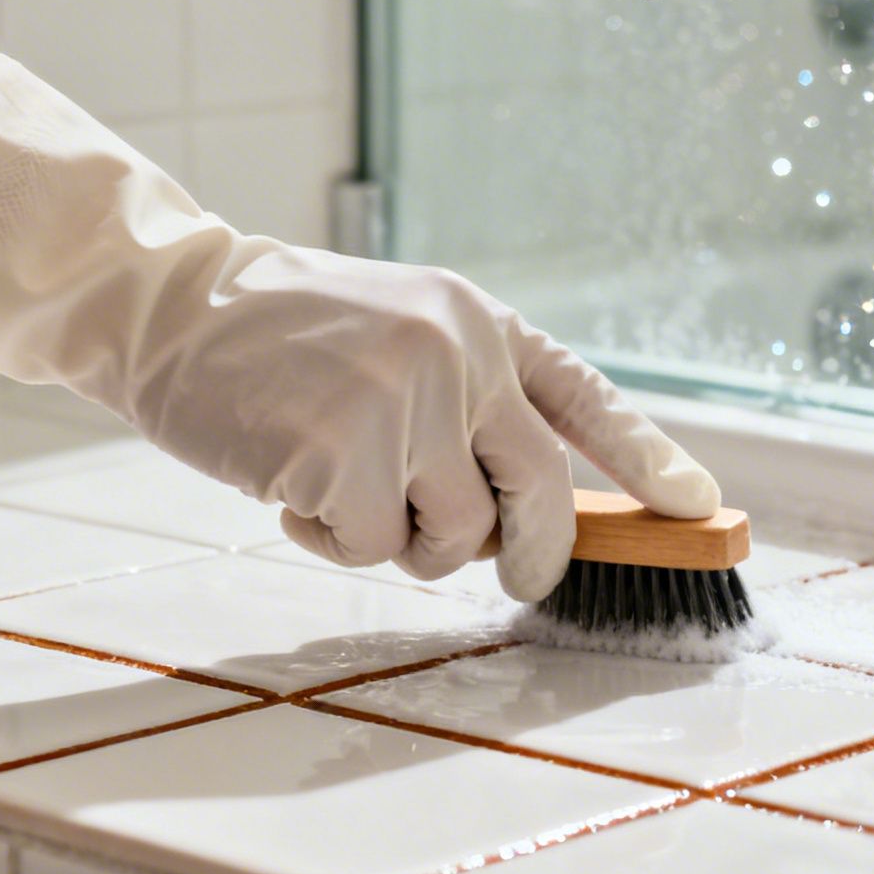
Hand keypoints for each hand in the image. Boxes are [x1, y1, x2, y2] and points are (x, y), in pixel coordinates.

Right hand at [0, 45, 717, 599]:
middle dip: (528, 553)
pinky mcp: (341, 446)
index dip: (650, 460)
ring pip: (448, 536)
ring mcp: (402, 397)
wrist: (171, 302)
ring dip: (397, 539)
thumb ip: (466, 409)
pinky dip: (330, 538)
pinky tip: (289, 483)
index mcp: (480, 322)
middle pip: (538, 494)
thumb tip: (523, 521)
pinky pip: (369, 546)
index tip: (702, 510)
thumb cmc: (284, 339)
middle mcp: (457, 353)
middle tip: (507, 571)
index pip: (587, 398)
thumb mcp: (399, 340)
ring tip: (336, 481)